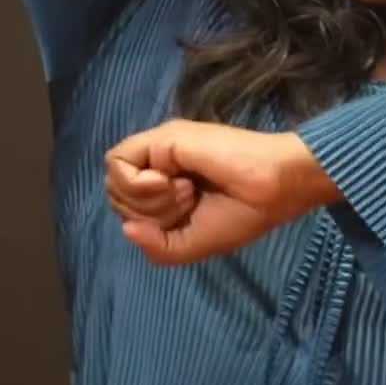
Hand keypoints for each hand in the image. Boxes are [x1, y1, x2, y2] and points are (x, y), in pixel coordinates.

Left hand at [104, 120, 340, 264]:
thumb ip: (155, 246)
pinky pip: (119, 164)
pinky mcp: (162, 138)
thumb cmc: (241, 214)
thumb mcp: (190, 244)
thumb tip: (126, 229)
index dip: (146, 222)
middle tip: (188, 202)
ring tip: (187, 191)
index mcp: (165, 186)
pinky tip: (173, 183)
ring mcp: (159, 148)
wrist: (271, 188)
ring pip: (114, 182)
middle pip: (116, 196)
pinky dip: (139, 185)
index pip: (127, 207)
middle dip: (147, 212)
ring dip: (149, 199)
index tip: (185, 216)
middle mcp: (158, 164)